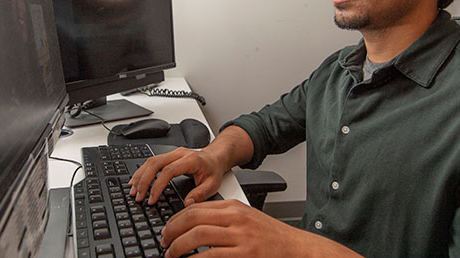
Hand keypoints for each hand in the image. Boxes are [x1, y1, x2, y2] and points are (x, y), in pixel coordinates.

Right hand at [128, 147, 226, 205]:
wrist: (215, 158)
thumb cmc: (213, 170)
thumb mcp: (212, 184)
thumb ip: (200, 194)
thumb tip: (187, 204)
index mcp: (190, 160)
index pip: (168, 170)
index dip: (157, 185)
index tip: (152, 199)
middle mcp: (179, 154)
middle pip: (155, 163)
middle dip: (143, 180)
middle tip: (138, 196)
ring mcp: (172, 153)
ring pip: (150, 161)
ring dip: (140, 176)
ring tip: (133, 190)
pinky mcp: (168, 156)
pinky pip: (151, 161)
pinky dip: (142, 172)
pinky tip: (136, 181)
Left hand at [160, 200, 363, 257]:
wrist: (295, 247)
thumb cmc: (270, 236)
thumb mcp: (245, 219)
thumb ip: (222, 218)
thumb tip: (194, 225)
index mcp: (234, 206)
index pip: (195, 208)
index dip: (176, 219)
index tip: (167, 229)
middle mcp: (235, 218)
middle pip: (193, 218)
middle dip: (172, 230)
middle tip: (164, 241)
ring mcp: (240, 236)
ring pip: (198, 235)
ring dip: (178, 246)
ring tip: (171, 254)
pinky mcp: (245, 253)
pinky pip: (211, 255)